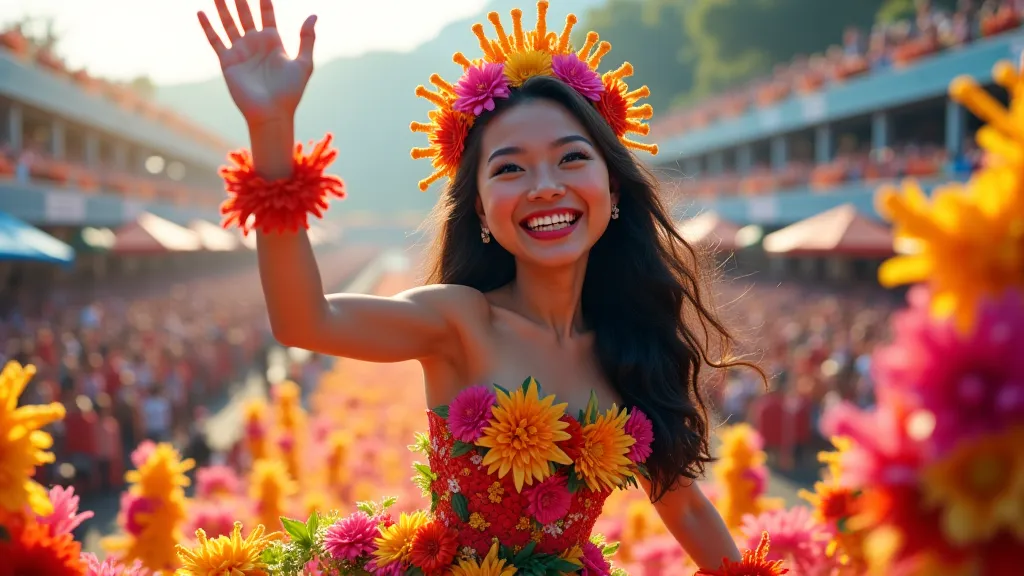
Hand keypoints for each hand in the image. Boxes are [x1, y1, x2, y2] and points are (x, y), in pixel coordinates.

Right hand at [198, 0, 315, 126]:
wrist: (272, 113)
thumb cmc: (290, 91)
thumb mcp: (304, 63)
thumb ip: (307, 39)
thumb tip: (313, 14)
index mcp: (273, 41)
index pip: (266, 13)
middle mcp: (255, 43)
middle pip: (245, 13)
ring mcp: (240, 51)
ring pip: (228, 23)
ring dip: (222, 7)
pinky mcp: (227, 61)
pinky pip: (215, 40)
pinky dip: (208, 27)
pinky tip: (201, 12)